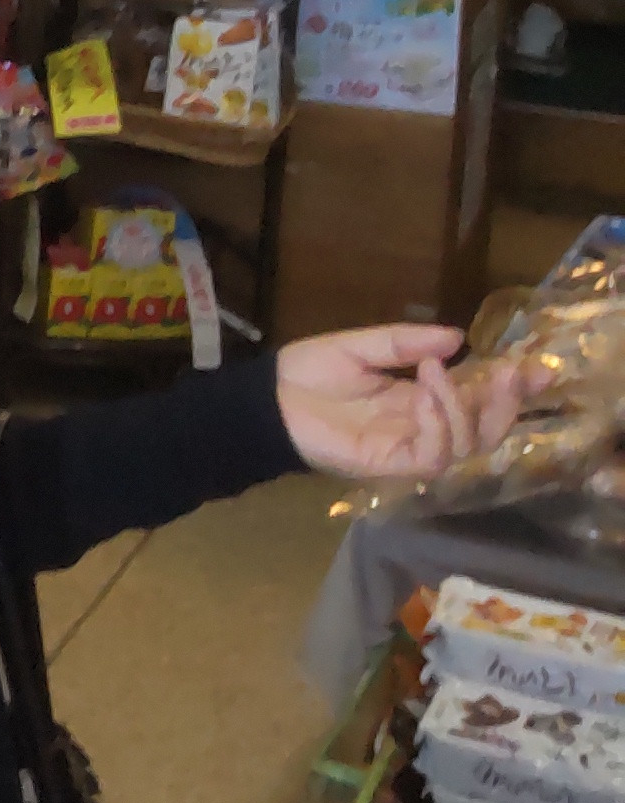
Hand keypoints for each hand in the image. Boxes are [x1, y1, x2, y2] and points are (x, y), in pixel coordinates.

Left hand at [273, 324, 537, 480]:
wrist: (266, 401)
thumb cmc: (308, 374)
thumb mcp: (361, 346)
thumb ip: (405, 341)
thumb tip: (457, 337)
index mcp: (422, 400)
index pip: (479, 399)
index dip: (511, 387)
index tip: (537, 366)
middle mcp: (424, 427)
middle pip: (487, 429)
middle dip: (506, 403)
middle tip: (511, 372)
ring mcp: (409, 448)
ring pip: (467, 444)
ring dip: (464, 406)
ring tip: (438, 371)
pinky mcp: (390, 465)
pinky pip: (433, 455)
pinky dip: (437, 424)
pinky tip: (423, 394)